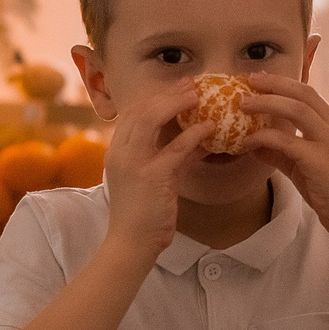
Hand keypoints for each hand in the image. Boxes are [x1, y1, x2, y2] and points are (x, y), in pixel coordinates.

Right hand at [100, 77, 216, 257]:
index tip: (178, 89)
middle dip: (168, 94)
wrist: (130, 244)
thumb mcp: (153, 181)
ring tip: (200, 95)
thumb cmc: (141, 216)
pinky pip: (176, 148)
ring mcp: (134, 163)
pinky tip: (211, 129)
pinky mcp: (153, 177)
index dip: (156, 98)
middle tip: (192, 84)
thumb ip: (170, 159)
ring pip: (152, 119)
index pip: (133, 114)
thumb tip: (196, 143)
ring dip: (177, 103)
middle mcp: (120, 152)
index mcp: (117, 152)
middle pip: (142, 110)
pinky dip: (194, 135)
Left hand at [241, 76, 328, 241]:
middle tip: (249, 80)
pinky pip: (286, 141)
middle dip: (274, 84)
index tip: (260, 79)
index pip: (309, 94)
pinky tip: (248, 141)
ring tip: (244, 104)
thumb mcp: (304, 168)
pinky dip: (265, 137)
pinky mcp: (319, 160)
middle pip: (303, 94)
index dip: (283, 84)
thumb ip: (281, 153)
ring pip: (297, 110)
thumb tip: (254, 143)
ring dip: (268, 103)